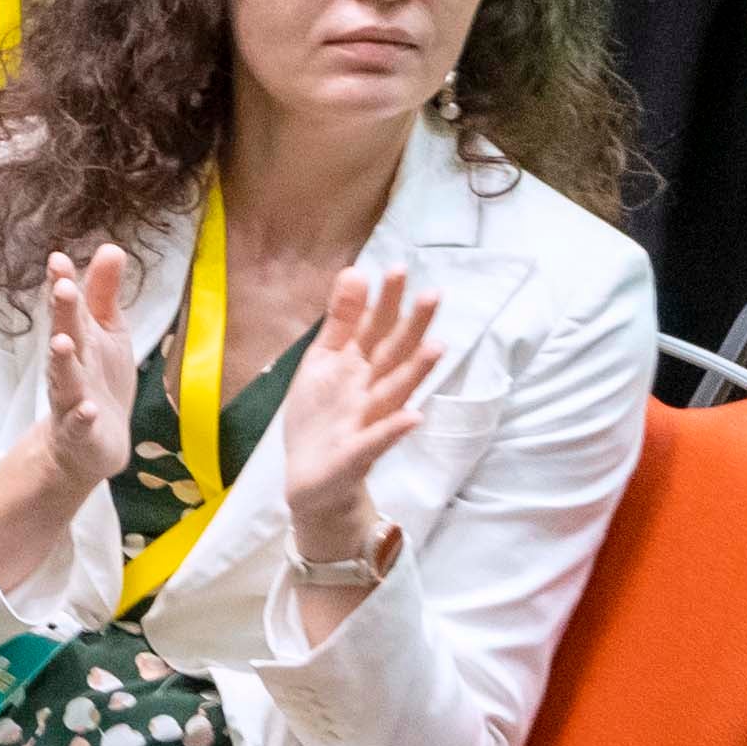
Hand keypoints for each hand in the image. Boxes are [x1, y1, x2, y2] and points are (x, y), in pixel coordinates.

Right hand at [23, 246, 137, 497]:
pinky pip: (79, 423)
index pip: (69, 308)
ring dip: (62, 362)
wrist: (93, 442)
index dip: (63, 284)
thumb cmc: (99, 379)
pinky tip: (88, 409)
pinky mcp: (81, 431)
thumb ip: (104, 293)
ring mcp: (72, 399)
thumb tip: (112, 246)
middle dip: (62, 313)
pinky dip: (82, 417)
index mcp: (78, 338)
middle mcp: (70, 365)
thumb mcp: (106, 332)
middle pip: (66, 335)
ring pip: (65, 379)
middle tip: (60, 287)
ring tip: (61, 342)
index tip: (58, 259)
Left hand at [266, 265, 447, 562]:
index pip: (376, 327)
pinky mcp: (358, 454)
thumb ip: (341, 321)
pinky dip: (393, 430)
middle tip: (434, 294)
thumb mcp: (324, 361)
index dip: (386, 301)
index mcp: (359, 365)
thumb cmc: (321, 414)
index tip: (398, 268)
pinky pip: (378, 440)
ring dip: (416, 372)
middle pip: (394, 354)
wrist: (309, 477)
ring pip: (395, 392)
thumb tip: (355, 271)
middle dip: (412, 326)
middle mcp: (371, 389)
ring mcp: (368, 421)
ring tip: (437, 348)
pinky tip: (413, 418)